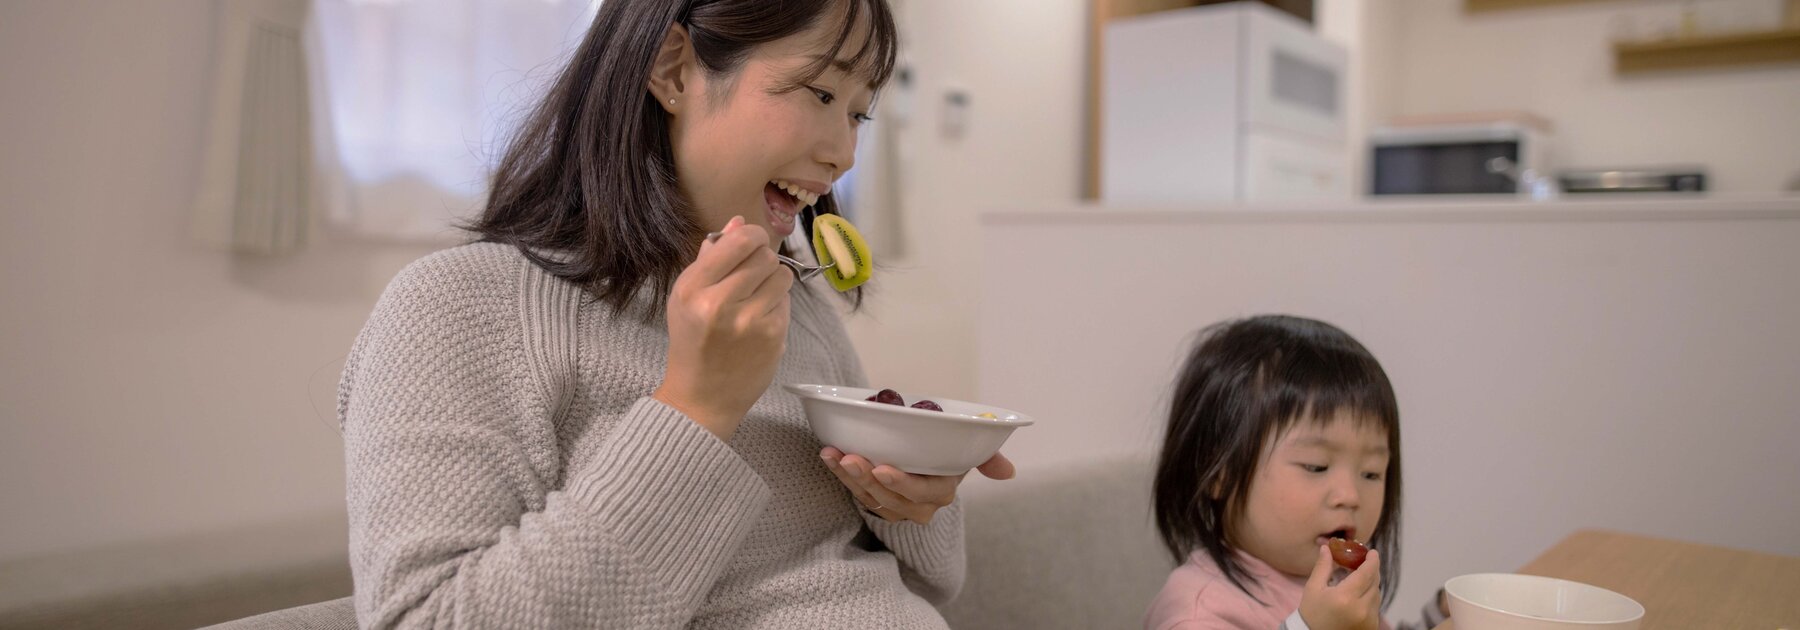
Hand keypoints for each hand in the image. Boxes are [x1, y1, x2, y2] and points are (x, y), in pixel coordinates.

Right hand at [653, 216, 792, 440]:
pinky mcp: (773, 336)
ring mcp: (749, 321)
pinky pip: (786, 300)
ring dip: (773, 280)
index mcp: (692, 288)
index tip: (752, 241)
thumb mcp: (687, 297)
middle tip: (752, 275)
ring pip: (781, 275)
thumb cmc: (693, 342)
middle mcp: (719, 303)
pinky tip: (760, 318)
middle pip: (763, 255)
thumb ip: (712, 258)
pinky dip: (776, 303)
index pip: (738, 241)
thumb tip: (739, 221)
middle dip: (762, 259)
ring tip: (756, 296)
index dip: (752, 235)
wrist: (702, 396)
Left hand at [818, 447, 1014, 523]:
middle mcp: (918, 506)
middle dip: (867, 479)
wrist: (924, 458)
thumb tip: (1008, 473)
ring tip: (834, 455)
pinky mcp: (873, 501)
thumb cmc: (946, 452)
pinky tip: (827, 455)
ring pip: (869, 496)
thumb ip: (986, 458)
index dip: (902, 483)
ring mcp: (893, 507)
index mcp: (941, 492)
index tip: (881, 467)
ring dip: (848, 477)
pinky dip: (838, 474)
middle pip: (890, 496)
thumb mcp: (967, 452)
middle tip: (850, 458)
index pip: (922, 492)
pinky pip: (854, 491)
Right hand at [1299, 544, 1381, 629]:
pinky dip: (1370, 598)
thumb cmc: (1311, 612)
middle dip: (1372, 570)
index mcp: (1345, 597)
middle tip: (1365, 562)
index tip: (1372, 552)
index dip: (1372, 561)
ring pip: (1377, 595)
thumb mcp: (1313, 588)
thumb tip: (1327, 547)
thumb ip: (1323, 566)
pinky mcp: (1371, 627)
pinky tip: (1359, 596)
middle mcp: (1361, 609)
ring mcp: (1368, 620)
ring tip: (1359, 580)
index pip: (1366, 573)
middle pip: (1375, 583)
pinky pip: (1375, 607)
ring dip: (1371, 584)